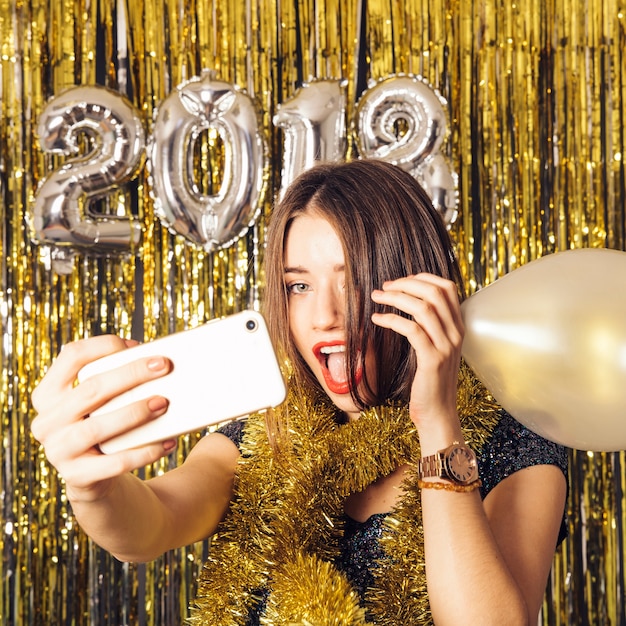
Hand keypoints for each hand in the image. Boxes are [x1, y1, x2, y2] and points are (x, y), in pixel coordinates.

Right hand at [31, 335, 175, 502]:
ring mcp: (58, 450)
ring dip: (135, 412)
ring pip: (97, 427)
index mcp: (49, 393)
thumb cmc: (103, 424)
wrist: (95, 476)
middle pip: (91, 388)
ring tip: (163, 403)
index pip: (72, 356)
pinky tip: (167, 442)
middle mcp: (47, 421)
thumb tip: (155, 360)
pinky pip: (114, 463)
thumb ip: (114, 378)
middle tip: (163, 366)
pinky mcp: (77, 477)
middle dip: (131, 374)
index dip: (105, 345)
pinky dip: (144, 452)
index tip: (139, 346)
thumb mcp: (100, 401)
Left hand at [370, 273, 463, 431]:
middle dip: (405, 284)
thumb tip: (408, 302)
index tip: (399, 281)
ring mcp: (446, 346)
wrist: (438, 413)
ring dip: (395, 298)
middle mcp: (455, 333)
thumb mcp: (433, 348)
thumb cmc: (429, 380)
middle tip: (383, 287)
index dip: (422, 278)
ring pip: (423, 308)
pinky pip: (411, 330)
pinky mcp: (432, 360)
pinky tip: (377, 319)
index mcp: (457, 327)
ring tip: (376, 297)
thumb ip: (428, 326)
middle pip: (434, 293)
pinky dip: (391, 319)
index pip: (447, 287)